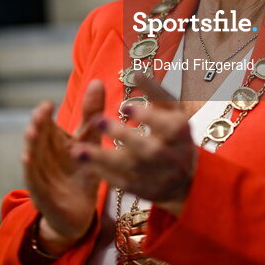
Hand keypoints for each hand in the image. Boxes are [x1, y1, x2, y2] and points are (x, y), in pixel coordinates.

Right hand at [23, 80, 105, 254]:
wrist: (79, 213)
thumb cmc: (81, 173)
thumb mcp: (90, 141)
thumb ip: (91, 114)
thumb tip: (96, 81)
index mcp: (54, 143)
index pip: (46, 125)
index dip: (44, 115)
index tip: (47, 104)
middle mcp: (44, 156)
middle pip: (37, 138)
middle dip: (37, 125)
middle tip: (40, 114)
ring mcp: (41, 175)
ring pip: (32, 156)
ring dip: (31, 144)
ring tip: (32, 132)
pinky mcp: (42, 194)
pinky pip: (33, 180)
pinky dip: (30, 170)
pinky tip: (27, 159)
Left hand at [73, 72, 197, 215]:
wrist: (186, 180)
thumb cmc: (174, 136)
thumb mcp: (173, 113)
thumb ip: (156, 93)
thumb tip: (136, 72)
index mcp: (181, 133)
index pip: (168, 125)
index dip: (148, 117)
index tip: (124, 105)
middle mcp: (172, 157)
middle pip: (148, 150)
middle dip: (122, 135)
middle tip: (96, 120)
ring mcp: (158, 177)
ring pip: (130, 169)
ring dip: (103, 158)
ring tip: (78, 149)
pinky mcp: (144, 191)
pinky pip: (121, 184)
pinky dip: (102, 173)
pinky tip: (84, 161)